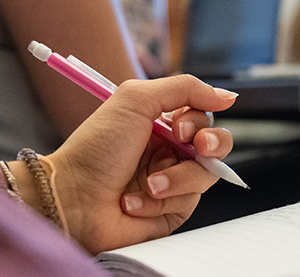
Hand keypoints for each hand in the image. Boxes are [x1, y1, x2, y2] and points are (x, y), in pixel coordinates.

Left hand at [24, 75, 236, 253]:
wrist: (70, 198)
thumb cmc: (95, 149)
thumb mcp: (136, 100)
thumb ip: (185, 88)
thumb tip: (229, 97)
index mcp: (161, 125)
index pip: (203, 117)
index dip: (200, 122)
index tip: (180, 128)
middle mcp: (170, 152)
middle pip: (217, 145)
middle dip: (212, 145)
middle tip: (194, 149)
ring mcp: (172, 183)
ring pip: (207, 175)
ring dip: (177, 178)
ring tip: (147, 185)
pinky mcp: (170, 211)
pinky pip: (189, 202)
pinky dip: (161, 201)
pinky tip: (134, 202)